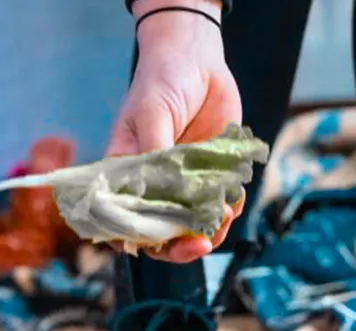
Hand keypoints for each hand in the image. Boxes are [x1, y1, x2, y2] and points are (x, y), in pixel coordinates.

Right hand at [107, 0, 244, 263]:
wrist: (195, 58)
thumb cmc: (160, 83)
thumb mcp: (151, 115)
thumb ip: (156, 155)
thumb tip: (165, 196)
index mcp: (125, 178)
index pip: (121, 222)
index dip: (135, 241)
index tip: (156, 245)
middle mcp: (152, 187)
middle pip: (161, 235)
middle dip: (179, 247)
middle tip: (199, 245)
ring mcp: (183, 184)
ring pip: (193, 226)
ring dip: (209, 231)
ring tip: (223, 217)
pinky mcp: (211, 175)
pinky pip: (219, 205)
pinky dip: (229, 209)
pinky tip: (234, 198)